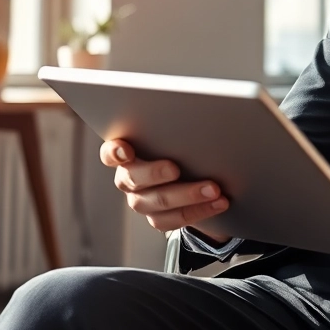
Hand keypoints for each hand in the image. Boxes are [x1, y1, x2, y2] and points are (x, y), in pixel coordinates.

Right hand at [100, 138, 228, 234]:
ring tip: (213, 189)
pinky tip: (219, 203)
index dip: (114, 152)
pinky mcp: (158, 218)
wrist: (194, 174)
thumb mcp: (175, 135)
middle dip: (155, 173)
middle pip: (132, 179)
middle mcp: (129, 179)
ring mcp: (142, 200)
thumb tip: (198, 110)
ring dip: (187, 195)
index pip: (110, 153)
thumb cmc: (180, 146)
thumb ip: (173, 129)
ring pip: (156, 202)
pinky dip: (199, 211)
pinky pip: (174, 219)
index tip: (126, 150)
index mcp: (127, 155)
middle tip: (176, 168)